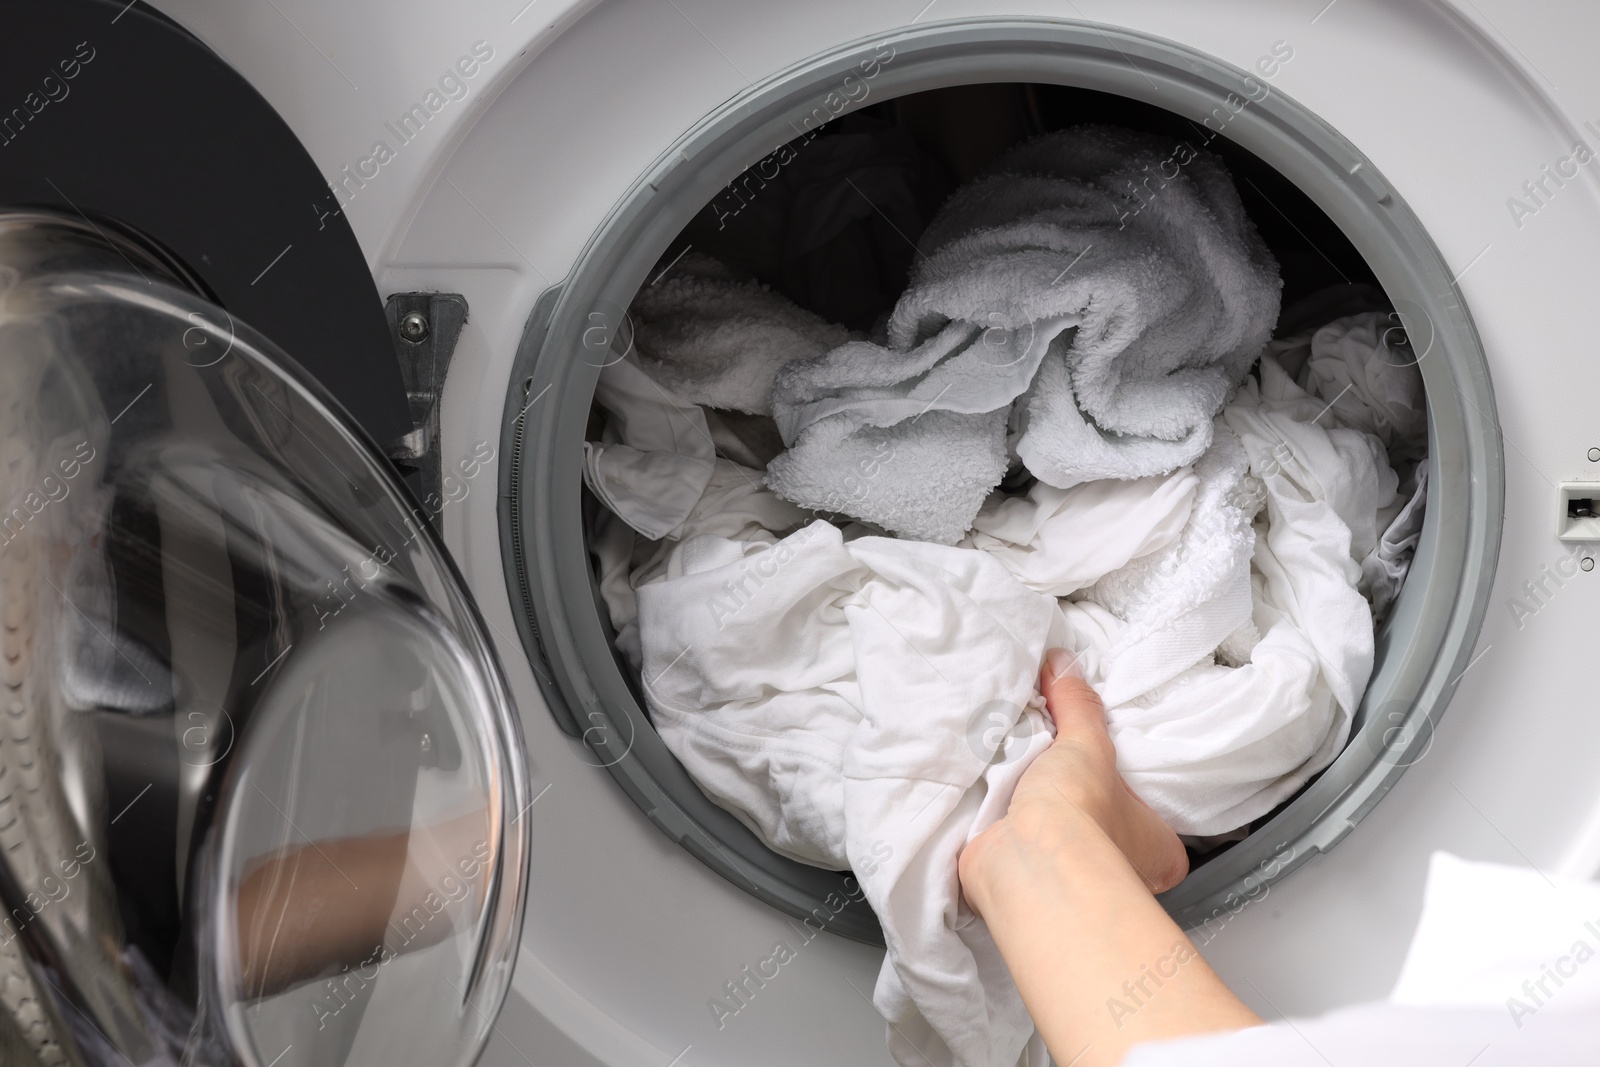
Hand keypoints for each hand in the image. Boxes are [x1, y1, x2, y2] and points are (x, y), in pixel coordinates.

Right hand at [957, 650, 1255, 1066]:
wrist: (1028, 859)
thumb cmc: (1083, 813)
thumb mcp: (1088, 743)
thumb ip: (1077, 705)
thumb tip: (1063, 661)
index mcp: (1159, 851)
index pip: (1155, 820)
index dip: (1131, 793)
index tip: (1105, 769)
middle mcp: (1122, 872)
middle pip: (1103, 825)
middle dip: (1079, 797)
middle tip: (1058, 763)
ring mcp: (1073, 881)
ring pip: (1061, 836)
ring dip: (1040, 808)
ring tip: (1020, 768)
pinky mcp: (1028, 881)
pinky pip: (1020, 843)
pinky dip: (1005, 821)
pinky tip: (990, 791)